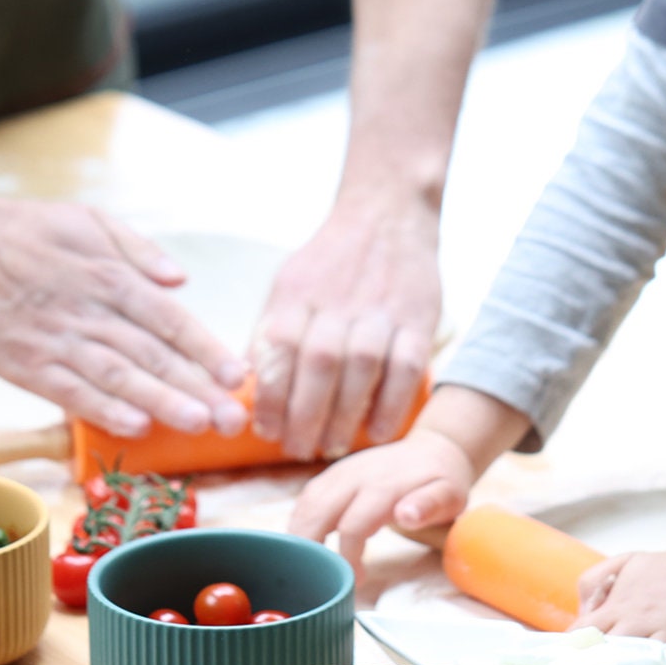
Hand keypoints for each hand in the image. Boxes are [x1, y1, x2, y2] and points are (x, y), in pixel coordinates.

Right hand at [0, 190, 248, 437]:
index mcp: (110, 276)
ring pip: (117, 376)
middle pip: (152, 354)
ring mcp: (56, 340)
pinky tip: (136, 427)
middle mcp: (89, 311)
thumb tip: (180, 281)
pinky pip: (71, 392)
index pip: (169, 319)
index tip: (238, 374)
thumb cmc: (30, 230)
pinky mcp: (25, 364)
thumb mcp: (90, 221)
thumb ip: (139, 251)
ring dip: (160, 402)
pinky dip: (104, 410)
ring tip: (198, 425)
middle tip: (233, 416)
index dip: (205, 348)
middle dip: (196, 387)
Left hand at [251, 191, 440, 460]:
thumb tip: (248, 386)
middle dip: (305, 416)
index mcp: (297, 293)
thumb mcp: (288, 284)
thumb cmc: (329, 263)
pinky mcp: (417, 318)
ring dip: (344, 416)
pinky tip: (377, 431)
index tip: (266, 430)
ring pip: (360, 369)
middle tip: (298, 450)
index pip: (278, 350)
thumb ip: (270, 332)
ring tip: (330, 447)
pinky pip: (406, 367)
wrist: (387, 214)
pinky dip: (391, 403)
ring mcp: (380, 310)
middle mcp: (337, 301)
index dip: (271, 395)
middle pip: (318, 365)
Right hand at [289, 430, 475, 565]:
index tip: (354, 580)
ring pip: (306, 504)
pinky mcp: (333, 475)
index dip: (347, 557)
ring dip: (298, 536)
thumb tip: (405, 516)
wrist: (431, 451)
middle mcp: (355, 475)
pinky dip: (300, 523)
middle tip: (313, 581)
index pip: (353, 525)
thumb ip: (428, 506)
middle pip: (316, 512)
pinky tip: (304, 546)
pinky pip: (307, 499)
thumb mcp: (449, 495)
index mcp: (383, 484)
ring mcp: (340, 472)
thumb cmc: (441, 481)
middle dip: (309, 548)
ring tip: (303, 568)